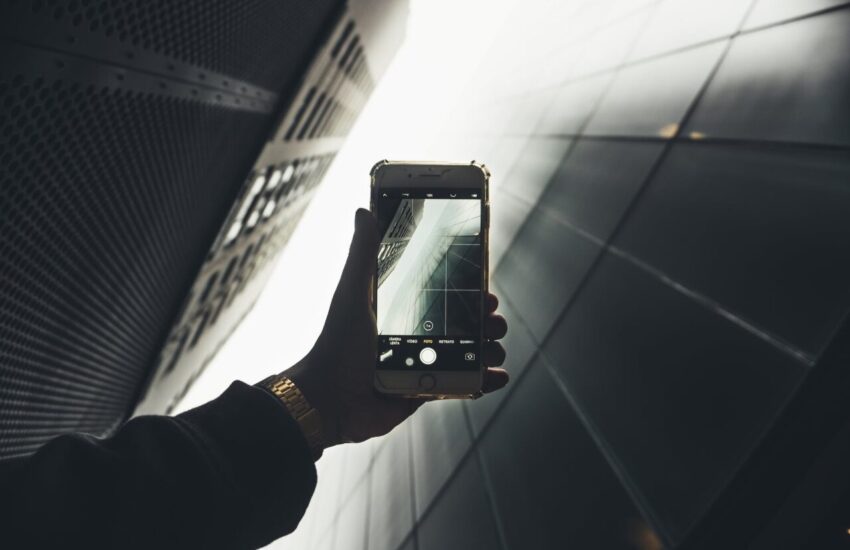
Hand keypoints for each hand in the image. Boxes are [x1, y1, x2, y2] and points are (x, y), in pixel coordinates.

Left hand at [283, 208, 508, 447]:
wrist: (329, 398)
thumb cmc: (336, 343)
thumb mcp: (353, 292)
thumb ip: (363, 252)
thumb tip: (363, 210)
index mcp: (403, 310)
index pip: (444, 295)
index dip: (468, 291)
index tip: (484, 286)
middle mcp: (416, 336)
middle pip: (465, 324)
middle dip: (486, 321)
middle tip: (493, 319)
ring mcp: (424, 364)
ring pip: (469, 353)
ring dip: (489, 348)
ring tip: (493, 347)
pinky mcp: (427, 391)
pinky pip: (463, 384)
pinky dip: (485, 381)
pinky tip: (497, 375)